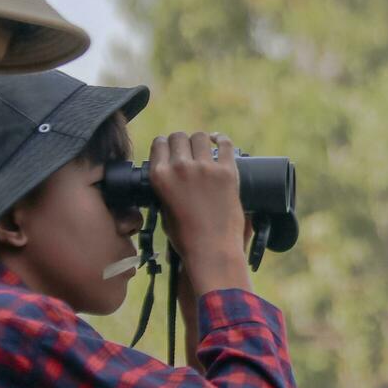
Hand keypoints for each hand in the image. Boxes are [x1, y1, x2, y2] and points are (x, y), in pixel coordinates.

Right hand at [149, 132, 251, 294]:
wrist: (212, 251)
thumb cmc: (186, 237)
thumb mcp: (164, 210)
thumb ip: (165, 187)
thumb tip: (170, 172)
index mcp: (160, 177)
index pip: (159, 144)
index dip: (165, 145)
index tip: (170, 149)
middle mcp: (181, 168)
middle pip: (178, 137)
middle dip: (181, 142)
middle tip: (187, 151)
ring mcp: (205, 168)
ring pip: (200, 136)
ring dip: (200, 141)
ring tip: (203, 148)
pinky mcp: (228, 172)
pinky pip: (225, 144)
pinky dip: (221, 140)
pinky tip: (219, 141)